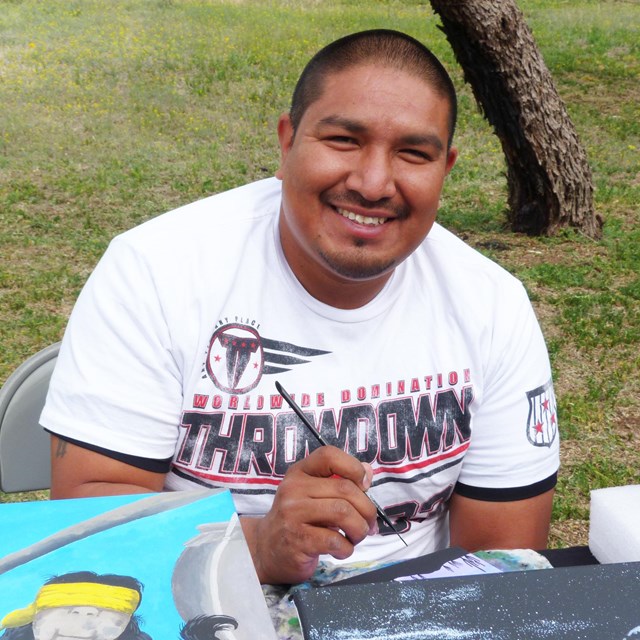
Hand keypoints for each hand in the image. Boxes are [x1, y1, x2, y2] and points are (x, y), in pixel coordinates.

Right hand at [241, 445, 377, 584]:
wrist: (267, 550)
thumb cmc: (298, 519)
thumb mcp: (314, 493)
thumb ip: (340, 480)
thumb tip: (368, 471)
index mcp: (300, 472)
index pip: (329, 455)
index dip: (353, 467)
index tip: (364, 485)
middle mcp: (294, 488)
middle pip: (345, 488)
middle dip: (367, 508)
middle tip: (369, 523)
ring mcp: (293, 514)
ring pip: (343, 512)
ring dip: (360, 528)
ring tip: (357, 536)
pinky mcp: (298, 540)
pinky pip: (335, 540)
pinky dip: (347, 548)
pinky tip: (341, 550)